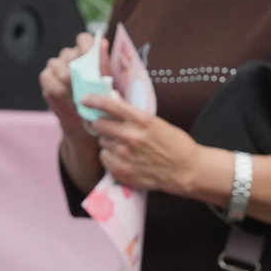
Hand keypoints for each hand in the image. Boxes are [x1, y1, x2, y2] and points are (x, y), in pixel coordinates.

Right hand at [39, 32, 99, 141]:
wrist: (85, 117)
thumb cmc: (99, 96)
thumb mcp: (106, 82)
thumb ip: (103, 64)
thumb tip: (102, 44)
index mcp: (86, 50)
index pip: (84, 39)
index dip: (87, 48)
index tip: (91, 60)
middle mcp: (70, 54)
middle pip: (71, 56)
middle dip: (81, 77)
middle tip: (90, 92)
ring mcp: (56, 65)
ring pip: (62, 73)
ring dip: (73, 91)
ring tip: (83, 103)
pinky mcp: (46, 77)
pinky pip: (52, 85)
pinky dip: (63, 98)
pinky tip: (71, 106)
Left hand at [89, 93, 218, 200]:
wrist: (185, 170)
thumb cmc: (174, 144)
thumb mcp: (156, 122)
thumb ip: (133, 114)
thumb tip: (113, 101)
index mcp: (141, 120)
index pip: (108, 104)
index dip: (93, 100)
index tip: (85, 99)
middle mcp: (130, 136)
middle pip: (99, 124)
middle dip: (102, 124)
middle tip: (109, 127)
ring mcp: (125, 155)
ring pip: (102, 142)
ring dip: (109, 141)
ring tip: (124, 146)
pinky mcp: (121, 171)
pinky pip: (104, 158)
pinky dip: (110, 157)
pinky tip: (124, 158)